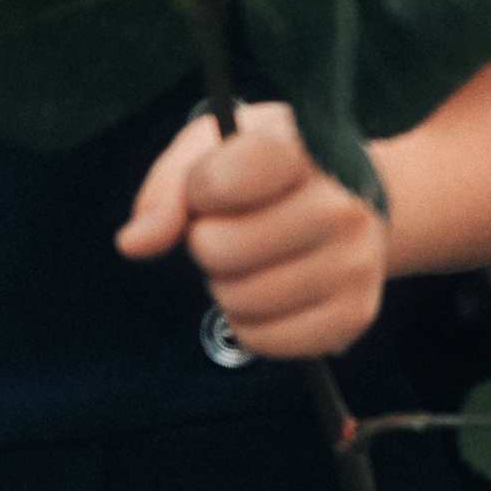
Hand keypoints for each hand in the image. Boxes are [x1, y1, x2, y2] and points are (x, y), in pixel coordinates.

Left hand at [117, 104, 388, 357]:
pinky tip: (273, 293)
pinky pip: (264, 340)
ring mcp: (357, 263)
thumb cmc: (270, 169)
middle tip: (234, 228)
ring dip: (227, 286)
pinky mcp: (354, 315)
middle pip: (220, 249)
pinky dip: (251, 324)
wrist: (356, 198)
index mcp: (309, 149)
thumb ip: (168, 188)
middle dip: (207, 243)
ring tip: (255, 260)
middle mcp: (345, 205)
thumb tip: (134, 242)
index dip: (199, 189)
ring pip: (239, 299)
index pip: (223, 180)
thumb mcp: (216, 150)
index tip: (214, 184)